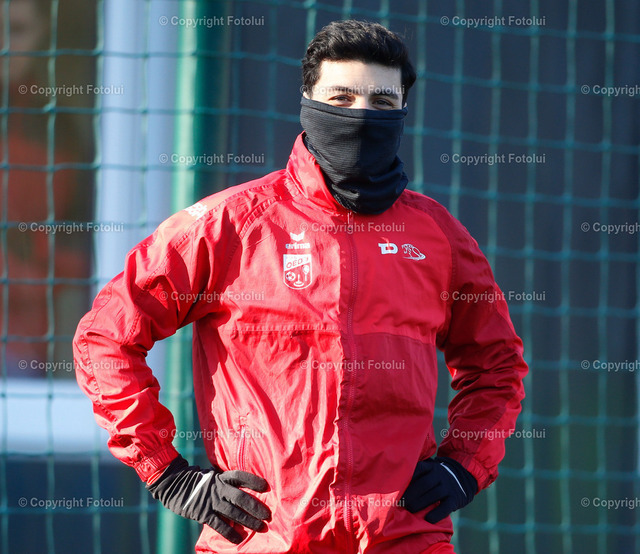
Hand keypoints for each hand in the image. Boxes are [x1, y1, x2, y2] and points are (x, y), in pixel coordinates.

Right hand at [147, 455, 270, 543]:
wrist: (174, 484)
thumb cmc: (197, 481)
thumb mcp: (213, 477)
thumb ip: (226, 483)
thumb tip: (243, 490)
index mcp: (222, 477)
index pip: (240, 476)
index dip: (253, 481)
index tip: (266, 487)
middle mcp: (219, 488)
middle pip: (241, 498)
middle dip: (256, 507)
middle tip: (268, 516)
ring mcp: (211, 501)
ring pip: (234, 513)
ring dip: (248, 522)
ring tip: (260, 528)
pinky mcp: (203, 513)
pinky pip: (219, 525)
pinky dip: (230, 532)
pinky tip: (239, 539)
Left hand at [401, 456, 477, 522]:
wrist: (463, 477)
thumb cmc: (438, 476)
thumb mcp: (430, 469)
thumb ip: (418, 473)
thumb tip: (396, 482)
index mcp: (431, 467)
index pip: (418, 469)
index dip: (408, 477)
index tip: (397, 486)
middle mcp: (440, 475)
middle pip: (424, 484)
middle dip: (411, 494)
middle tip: (400, 502)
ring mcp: (448, 487)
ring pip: (433, 495)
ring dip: (420, 503)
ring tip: (410, 510)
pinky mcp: (455, 499)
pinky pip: (446, 507)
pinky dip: (436, 514)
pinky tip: (428, 519)